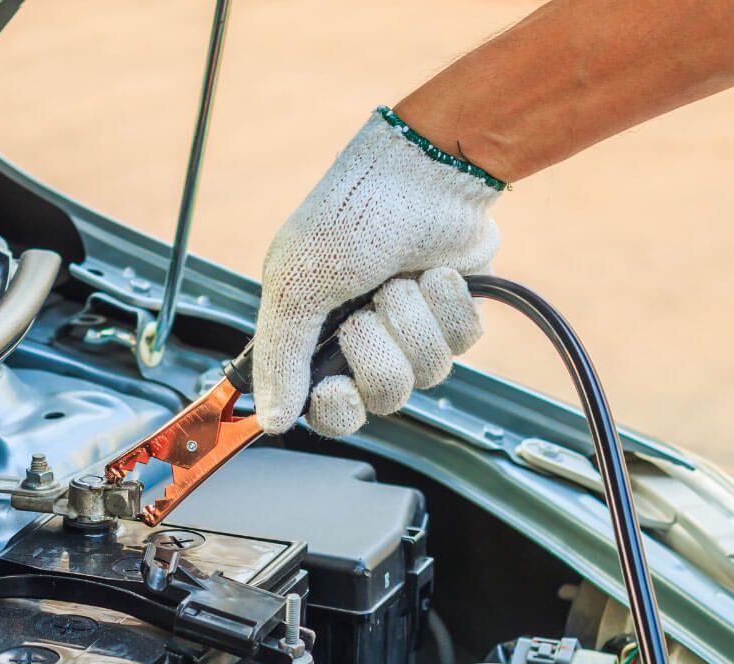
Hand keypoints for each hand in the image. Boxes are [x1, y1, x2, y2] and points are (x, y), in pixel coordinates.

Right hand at [253, 108, 501, 436]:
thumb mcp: (295, 284)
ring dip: (413, 321)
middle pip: (383, 395)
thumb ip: (280, 357)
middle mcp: (364, 340)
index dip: (336, 409)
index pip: (329, 410)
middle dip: (378, 351)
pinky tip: (437, 274)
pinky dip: (449, 307)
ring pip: (427, 373)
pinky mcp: (454, 316)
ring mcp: (412, 329)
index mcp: (315, 337)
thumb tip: (270, 419)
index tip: (336, 388)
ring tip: (402, 281)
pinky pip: (462, 345)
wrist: (424, 172)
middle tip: (366, 312)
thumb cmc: (350, 216)